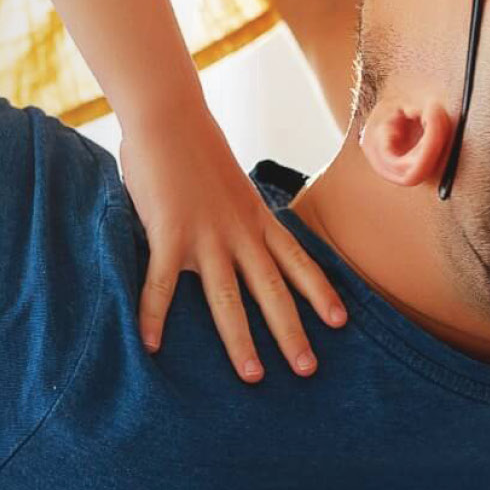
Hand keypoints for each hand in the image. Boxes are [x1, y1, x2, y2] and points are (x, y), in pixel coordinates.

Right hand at [119, 116, 346, 379]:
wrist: (169, 113)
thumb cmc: (192, 145)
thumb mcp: (228, 183)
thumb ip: (229, 212)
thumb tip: (223, 230)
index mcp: (256, 218)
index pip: (297, 261)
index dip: (320, 292)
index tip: (340, 322)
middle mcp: (239, 232)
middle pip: (272, 291)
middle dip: (292, 332)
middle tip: (308, 370)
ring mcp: (205, 235)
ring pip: (228, 298)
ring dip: (241, 340)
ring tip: (254, 376)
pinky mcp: (169, 232)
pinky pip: (161, 284)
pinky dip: (154, 316)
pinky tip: (149, 345)